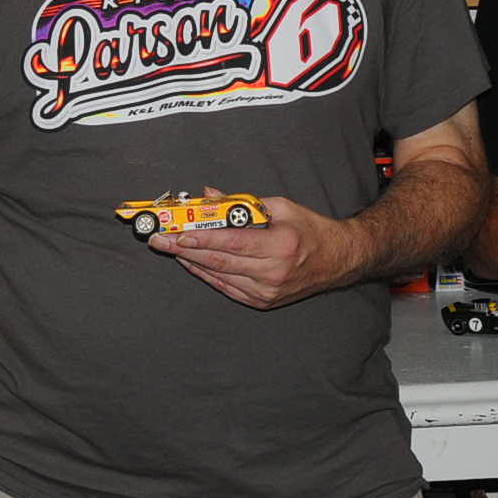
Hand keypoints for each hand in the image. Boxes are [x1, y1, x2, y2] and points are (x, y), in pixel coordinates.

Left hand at [150, 189, 356, 309]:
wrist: (338, 260)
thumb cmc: (310, 230)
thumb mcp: (280, 207)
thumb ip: (241, 203)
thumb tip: (209, 196)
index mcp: (280, 245)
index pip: (231, 242)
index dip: (201, 237)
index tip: (177, 233)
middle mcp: (273, 272)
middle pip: (219, 261)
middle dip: (185, 250)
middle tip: (160, 240)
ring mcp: (267, 291)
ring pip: (219, 276)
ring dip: (191, 261)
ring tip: (169, 249)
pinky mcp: (263, 301)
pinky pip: (226, 287)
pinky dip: (206, 274)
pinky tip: (191, 263)